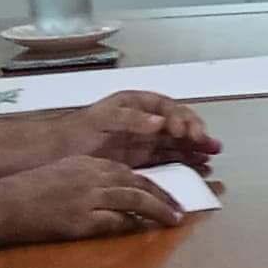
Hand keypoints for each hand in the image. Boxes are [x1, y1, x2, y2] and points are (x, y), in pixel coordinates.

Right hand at [0, 154, 183, 244]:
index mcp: (87, 163)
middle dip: (163, 196)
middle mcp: (91, 176)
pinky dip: (134, 224)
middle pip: (138, 184)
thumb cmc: (26, 191)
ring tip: (173, 218)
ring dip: (158, 210)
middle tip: (178, 207)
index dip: (150, 183)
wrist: (2, 204)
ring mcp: (88, 198)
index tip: (164, 193)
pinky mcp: (82, 220)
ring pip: (135, 200)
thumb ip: (88, 177)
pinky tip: (144, 228)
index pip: (128, 172)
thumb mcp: (62, 173)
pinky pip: (117, 221)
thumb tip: (112, 189)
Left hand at [61, 91, 218, 167]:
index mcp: (136, 104)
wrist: (54, 153)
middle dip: (195, 131)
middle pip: (177, 122)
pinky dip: (185, 159)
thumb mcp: (101, 119)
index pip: (167, 108)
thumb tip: (161, 123)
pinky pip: (169, 156)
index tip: (183, 132)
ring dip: (196, 145)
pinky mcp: (142, 158)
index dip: (180, 118)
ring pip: (177, 140)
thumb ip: (131, 119)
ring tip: (213, 153)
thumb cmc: (75, 132)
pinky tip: (199, 163)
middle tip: (207, 143)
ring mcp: (144, 139)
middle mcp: (145, 119)